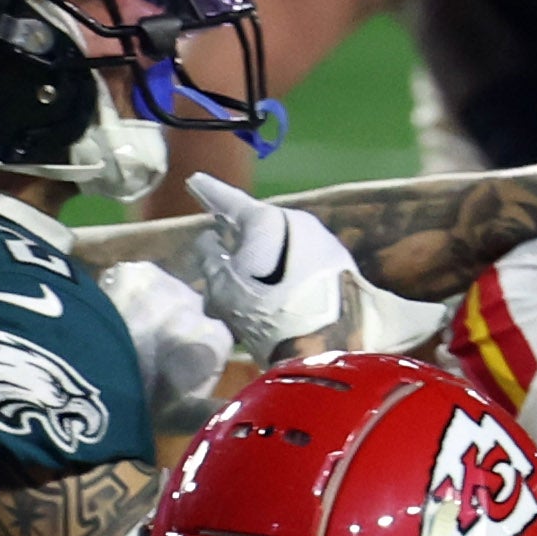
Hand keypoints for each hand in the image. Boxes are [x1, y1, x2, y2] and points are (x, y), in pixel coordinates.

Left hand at [99, 260, 232, 438]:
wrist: (95, 373)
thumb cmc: (145, 403)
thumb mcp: (186, 416)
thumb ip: (213, 406)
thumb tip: (229, 405)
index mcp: (216, 338)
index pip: (213, 339)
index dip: (194, 351)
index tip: (175, 367)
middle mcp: (197, 304)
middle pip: (187, 311)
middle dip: (172, 325)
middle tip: (147, 349)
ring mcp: (164, 282)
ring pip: (161, 292)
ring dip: (149, 305)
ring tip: (126, 329)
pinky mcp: (132, 270)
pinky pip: (132, 281)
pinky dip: (123, 293)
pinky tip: (110, 312)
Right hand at [185, 172, 366, 357]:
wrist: (332, 354)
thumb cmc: (271, 318)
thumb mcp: (224, 290)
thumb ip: (209, 259)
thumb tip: (209, 241)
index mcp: (271, 221)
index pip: (233, 202)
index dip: (210, 193)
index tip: (195, 181)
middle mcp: (303, 224)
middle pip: (260, 228)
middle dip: (238, 240)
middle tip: (218, 245)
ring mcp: (326, 247)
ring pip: (281, 250)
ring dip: (261, 265)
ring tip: (243, 286)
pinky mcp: (341, 273)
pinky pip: (301, 268)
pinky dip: (282, 278)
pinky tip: (272, 297)